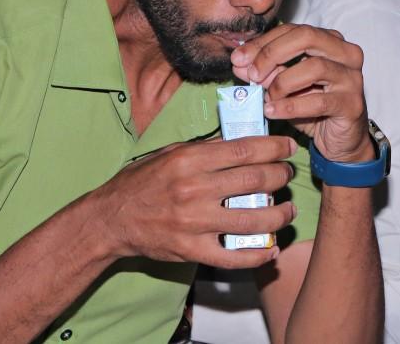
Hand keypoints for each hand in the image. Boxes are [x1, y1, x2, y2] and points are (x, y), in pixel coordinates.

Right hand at [94, 136, 297, 268]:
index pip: (244, 150)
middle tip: (287, 175)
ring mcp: (194, 222)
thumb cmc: (141, 182)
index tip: (288, 147)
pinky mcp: (191, 250)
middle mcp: (194, 189)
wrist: (111, 218)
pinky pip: (233, 256)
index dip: (274, 147)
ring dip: (279, 214)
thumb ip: (205, 149)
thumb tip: (243, 141)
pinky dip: (258, 254)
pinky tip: (271, 248)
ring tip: (288, 210)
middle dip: (280, 175)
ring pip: (252, 219)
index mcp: (189, 159)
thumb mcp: (169, 153)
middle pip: (254, 180)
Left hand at [230, 24, 371, 162]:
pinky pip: (318, 101)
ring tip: (267, 98)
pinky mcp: (352, 104)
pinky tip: (271, 111)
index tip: (238, 58)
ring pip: (314, 67)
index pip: (292, 30)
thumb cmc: (313, 108)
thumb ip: (265, 72)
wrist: (341, 141)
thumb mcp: (284, 87)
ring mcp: (352, 78)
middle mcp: (346, 54)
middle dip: (272, 53)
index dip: (262, 42)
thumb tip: (239, 63)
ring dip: (282, 82)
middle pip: (306, 37)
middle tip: (252, 74)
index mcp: (330, 41)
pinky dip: (290, 106)